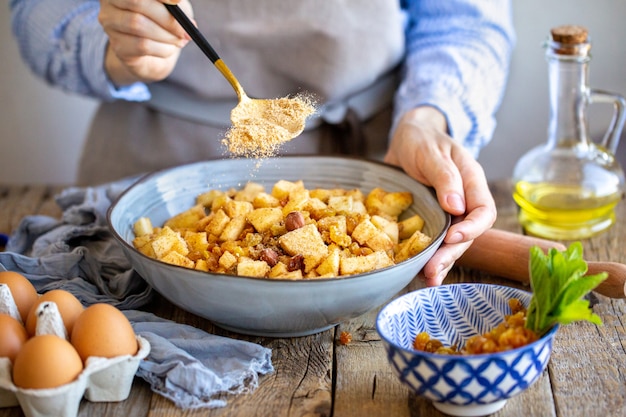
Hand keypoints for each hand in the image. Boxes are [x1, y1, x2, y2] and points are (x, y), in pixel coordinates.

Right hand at [99, 0, 192, 85]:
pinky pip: (142, 45)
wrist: (151, 53)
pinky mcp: (117, 46)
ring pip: (138, 25)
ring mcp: (110, 23)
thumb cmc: (162, 22)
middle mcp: (110, 1)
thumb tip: (179, 5)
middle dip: (166, 18)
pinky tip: (169, 49)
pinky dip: (163, 49)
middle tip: (185, 30)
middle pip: (137, 3)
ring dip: (166, 36)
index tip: (177, 1)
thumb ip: (178, 5)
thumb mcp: (173, 8)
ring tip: (179, 40)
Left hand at [384, 106, 495, 285]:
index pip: (483, 211)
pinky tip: (421, 273)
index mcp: (471, 181)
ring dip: (441, 262)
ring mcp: (448, 212)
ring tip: (428, 278)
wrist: (407, 137)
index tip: (452, 238)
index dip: (472, 228)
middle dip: (451, 254)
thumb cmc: (422, 139)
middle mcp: (463, 200)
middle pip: (467, 234)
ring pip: (452, 243)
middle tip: (432, 270)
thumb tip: (456, 206)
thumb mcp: (431, 152)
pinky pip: (435, 241)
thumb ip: (445, 177)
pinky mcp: (432, 219)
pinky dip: (429, 257)